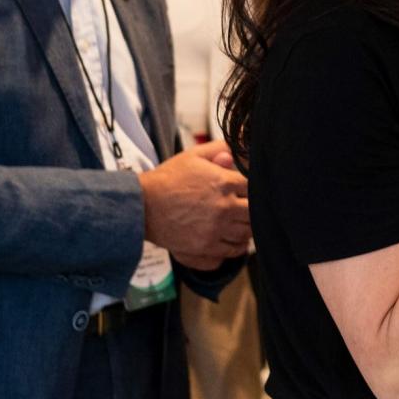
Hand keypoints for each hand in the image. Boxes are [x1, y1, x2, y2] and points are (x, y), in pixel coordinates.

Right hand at [139, 140, 250, 269]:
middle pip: (255, 212)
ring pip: (247, 233)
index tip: (246, 192)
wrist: (142, 205)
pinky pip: (233, 250)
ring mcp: (216, 228)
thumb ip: (219, 149)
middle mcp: (224, 207)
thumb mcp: (193, 156)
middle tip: (244, 209)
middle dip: (252, 210)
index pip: (255, 188)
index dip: (253, 190)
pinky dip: (237, 245)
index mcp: (224, 182)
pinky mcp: (206, 246)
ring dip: (246, 228)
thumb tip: (237, 150)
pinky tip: (232, 238)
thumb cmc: (167, 179)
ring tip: (238, 223)